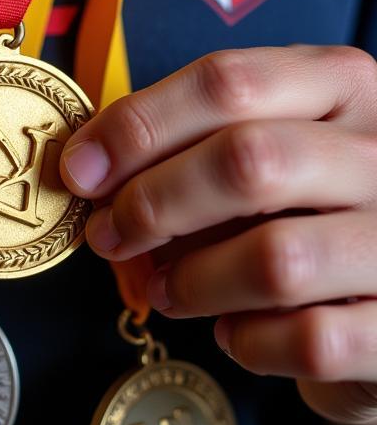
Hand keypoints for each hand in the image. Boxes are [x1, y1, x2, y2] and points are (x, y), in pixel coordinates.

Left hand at [60, 45, 376, 424]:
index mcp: (342, 88)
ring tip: (167, 291)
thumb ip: (185, 151)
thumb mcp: (255, 157)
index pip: (228, 82)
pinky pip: (310, 339)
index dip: (138, 126)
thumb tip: (88, 167)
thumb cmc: (300, 216)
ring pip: (277, 259)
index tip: (81, 169)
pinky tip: (234, 333)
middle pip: (248, 161)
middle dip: (153, 204)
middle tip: (110, 236)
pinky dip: (250, 342)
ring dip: (194, 282)